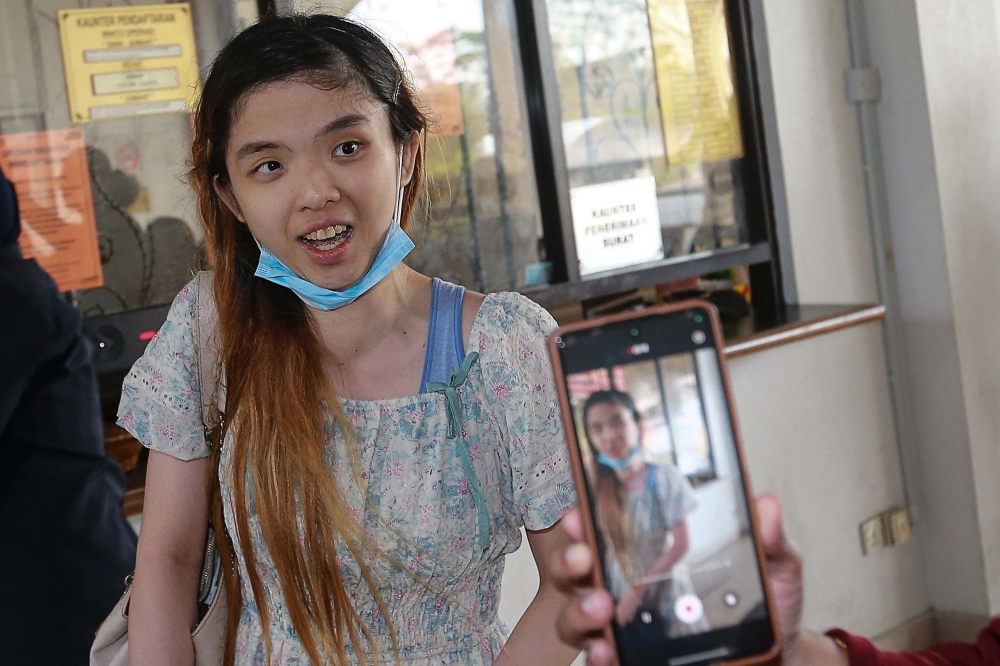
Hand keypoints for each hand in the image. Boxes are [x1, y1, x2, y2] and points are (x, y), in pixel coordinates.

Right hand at [551, 496, 807, 665]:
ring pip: (577, 618)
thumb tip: (768, 505)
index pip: (605, 532)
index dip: (584, 521)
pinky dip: (599, 655)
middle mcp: (627, 590)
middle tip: (583, 557)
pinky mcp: (632, 659)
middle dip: (569, 561)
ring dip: (578, 609)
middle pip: (578, 572)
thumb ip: (767, 540)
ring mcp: (627, 631)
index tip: (579, 513)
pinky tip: (606, 649)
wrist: (778, 657)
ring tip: (600, 605)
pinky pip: (602, 659)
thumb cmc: (764, 608)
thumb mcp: (771, 568)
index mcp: (650, 556)